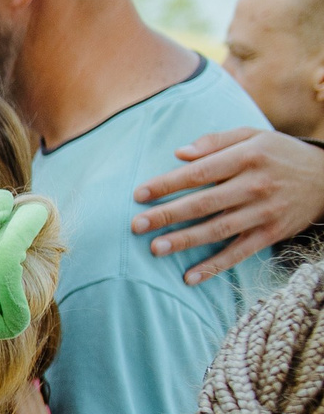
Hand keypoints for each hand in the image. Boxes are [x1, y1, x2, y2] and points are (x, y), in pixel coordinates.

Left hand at [130, 127, 323, 283]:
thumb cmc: (278, 154)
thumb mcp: (252, 136)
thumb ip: (216, 142)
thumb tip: (179, 153)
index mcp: (247, 157)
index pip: (200, 172)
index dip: (168, 184)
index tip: (139, 194)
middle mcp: (255, 185)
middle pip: (205, 203)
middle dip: (168, 215)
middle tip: (136, 225)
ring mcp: (264, 211)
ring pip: (219, 229)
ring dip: (185, 241)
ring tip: (155, 249)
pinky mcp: (271, 233)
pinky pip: (239, 252)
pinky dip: (215, 266)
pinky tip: (190, 277)